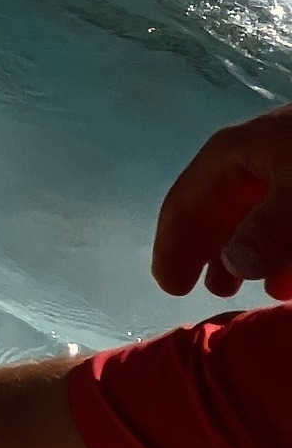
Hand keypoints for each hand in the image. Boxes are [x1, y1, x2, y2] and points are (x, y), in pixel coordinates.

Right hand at [153, 103, 291, 299]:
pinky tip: (284, 280)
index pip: (188, 202)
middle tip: (194, 291)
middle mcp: (251, 164)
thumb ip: (269, 229)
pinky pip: (282, 224)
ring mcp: (280, 172)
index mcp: (232, 156)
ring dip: (243, 255)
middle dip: (205, 250)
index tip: (168, 285)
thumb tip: (232, 267)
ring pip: (251, 220)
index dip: (174, 243)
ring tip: (238, 289)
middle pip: (216, 212)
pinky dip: (279, 254)